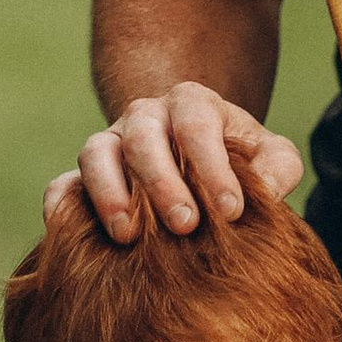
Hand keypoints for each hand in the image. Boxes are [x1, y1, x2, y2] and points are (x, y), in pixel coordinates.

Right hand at [46, 87, 302, 244]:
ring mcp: (109, 144)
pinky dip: (62, 205)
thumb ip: (279, 166)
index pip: (196, 124)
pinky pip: (62, 184)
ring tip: (128, 237)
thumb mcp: (269, 157)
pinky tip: (69, 230)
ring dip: (109, 193)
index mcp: (192, 104)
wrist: (192, 163)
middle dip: (162, 182)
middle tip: (185, 226)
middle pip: (143, 138)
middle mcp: (144, 117)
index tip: (232, 211)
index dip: (213, 167)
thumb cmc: (237, 164)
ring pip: (96, 154)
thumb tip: (267, 191)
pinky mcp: (83, 177)